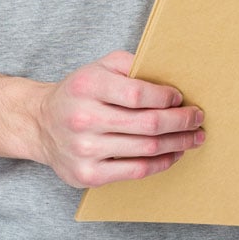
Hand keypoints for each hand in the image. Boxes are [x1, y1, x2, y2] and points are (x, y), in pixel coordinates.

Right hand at [35, 49, 204, 187]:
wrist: (40, 124)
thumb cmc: (79, 92)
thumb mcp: (99, 67)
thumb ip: (130, 64)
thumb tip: (169, 76)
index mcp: (87, 86)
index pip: (138, 93)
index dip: (166, 97)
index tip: (180, 98)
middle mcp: (84, 118)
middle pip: (148, 124)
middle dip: (181, 122)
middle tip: (198, 118)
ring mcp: (85, 150)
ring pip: (147, 149)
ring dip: (178, 143)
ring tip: (193, 137)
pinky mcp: (88, 175)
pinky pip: (137, 171)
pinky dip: (162, 162)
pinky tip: (174, 154)